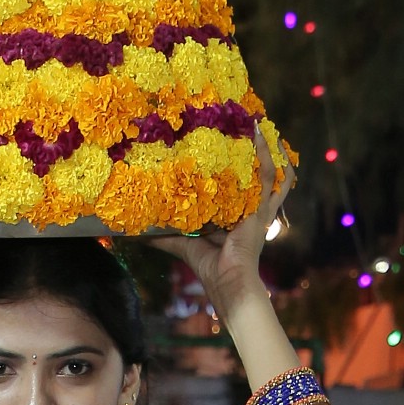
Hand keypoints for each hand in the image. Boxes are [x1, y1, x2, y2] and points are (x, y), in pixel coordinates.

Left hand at [149, 133, 291, 320]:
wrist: (229, 283)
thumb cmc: (210, 269)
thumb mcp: (182, 245)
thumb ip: (163, 236)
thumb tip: (134, 233)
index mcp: (233, 216)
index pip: (234, 185)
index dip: (231, 166)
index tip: (220, 143)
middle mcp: (248, 208)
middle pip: (254, 174)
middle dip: (253, 151)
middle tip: (244, 125)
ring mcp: (259, 207)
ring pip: (268, 170)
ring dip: (264, 147)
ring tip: (255, 121)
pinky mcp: (262, 207)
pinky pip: (269, 175)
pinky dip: (265, 153)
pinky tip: (259, 131)